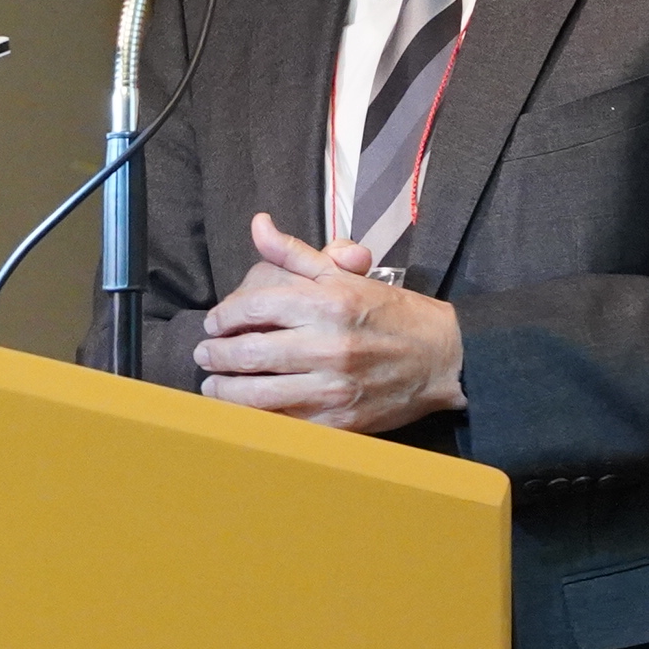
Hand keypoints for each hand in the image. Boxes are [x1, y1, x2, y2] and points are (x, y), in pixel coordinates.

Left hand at [192, 213, 467, 433]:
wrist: (444, 358)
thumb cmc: (392, 313)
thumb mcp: (345, 275)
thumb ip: (295, 253)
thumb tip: (258, 225)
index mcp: (327, 302)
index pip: (252, 308)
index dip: (222, 317)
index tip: (214, 324)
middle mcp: (327, 345)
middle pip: (247, 352)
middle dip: (214, 355)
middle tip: (204, 355)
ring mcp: (332, 388)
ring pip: (256, 395)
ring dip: (224, 390)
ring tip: (214, 384)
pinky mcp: (339, 422)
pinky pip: (282, 424)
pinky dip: (255, 418)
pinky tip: (244, 410)